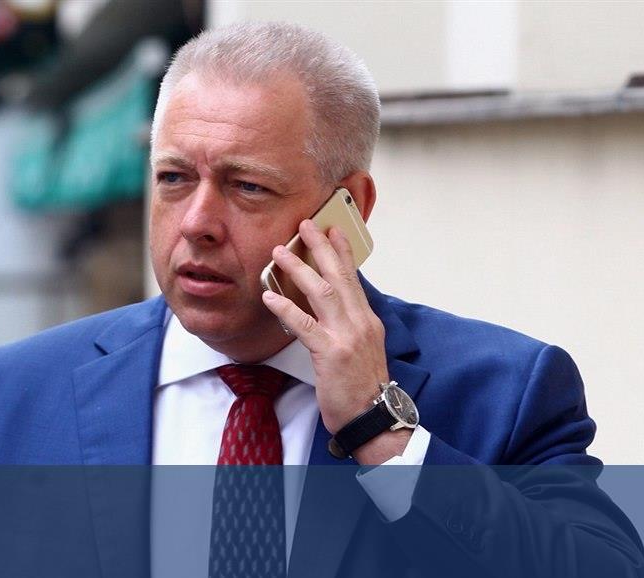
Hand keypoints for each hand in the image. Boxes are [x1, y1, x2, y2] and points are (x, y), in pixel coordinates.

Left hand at [262, 219, 410, 461]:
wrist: (373, 418)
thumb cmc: (363, 389)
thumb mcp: (362, 350)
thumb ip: (349, 327)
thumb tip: (333, 309)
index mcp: (367, 321)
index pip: (354, 279)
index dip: (343, 253)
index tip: (333, 230)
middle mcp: (360, 323)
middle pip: (340, 276)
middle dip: (321, 248)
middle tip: (306, 225)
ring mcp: (346, 336)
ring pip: (322, 292)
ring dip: (299, 269)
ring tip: (280, 252)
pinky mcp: (330, 354)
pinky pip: (304, 325)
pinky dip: (286, 308)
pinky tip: (269, 296)